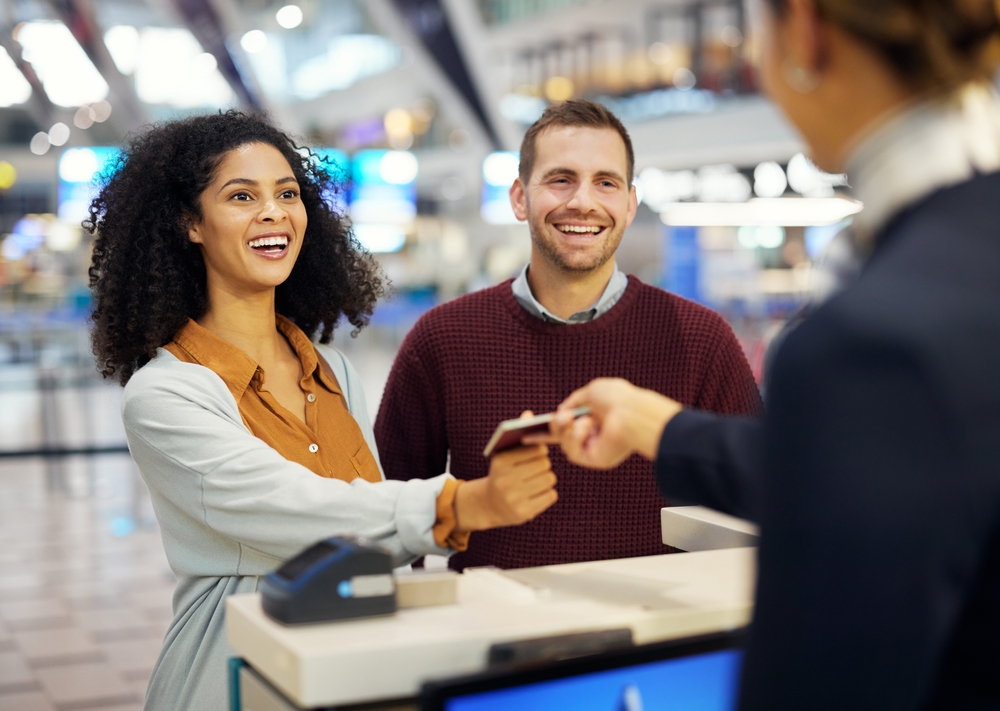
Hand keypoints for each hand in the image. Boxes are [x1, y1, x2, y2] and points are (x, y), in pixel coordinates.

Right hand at [454, 412, 557, 530]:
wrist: (489, 504)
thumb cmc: (503, 472)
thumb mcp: (505, 453)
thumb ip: (518, 433)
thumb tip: (528, 414)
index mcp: (501, 461)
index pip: (535, 449)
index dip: (539, 451)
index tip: (535, 454)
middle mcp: (505, 480)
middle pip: (545, 464)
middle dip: (543, 465)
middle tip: (535, 469)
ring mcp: (514, 498)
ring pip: (550, 479)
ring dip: (546, 479)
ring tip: (535, 481)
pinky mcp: (524, 513)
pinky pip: (551, 495)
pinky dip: (547, 493)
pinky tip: (536, 494)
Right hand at [526, 378, 682, 468]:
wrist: (632, 413)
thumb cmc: (617, 399)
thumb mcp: (592, 391)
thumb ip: (574, 400)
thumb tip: (561, 410)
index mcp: (594, 417)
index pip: (568, 423)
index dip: (549, 425)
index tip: (529, 426)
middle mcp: (594, 434)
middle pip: (561, 435)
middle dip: (554, 426)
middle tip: (557, 417)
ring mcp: (593, 448)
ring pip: (563, 443)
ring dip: (564, 429)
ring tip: (571, 418)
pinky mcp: (593, 459)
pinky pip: (573, 452)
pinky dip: (575, 437)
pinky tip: (587, 427)